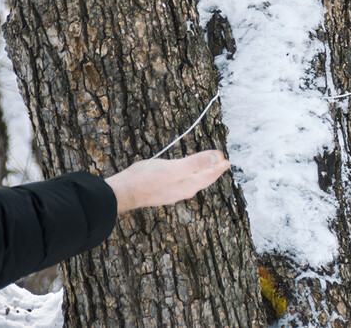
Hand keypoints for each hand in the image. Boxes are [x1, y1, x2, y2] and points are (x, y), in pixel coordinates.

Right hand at [105, 150, 230, 212]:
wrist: (124, 192)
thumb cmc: (148, 179)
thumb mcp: (175, 167)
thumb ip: (196, 163)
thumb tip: (217, 159)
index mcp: (188, 185)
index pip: (209, 175)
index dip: (218, 166)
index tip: (226, 160)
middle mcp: (183, 191)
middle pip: (203, 180)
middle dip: (213, 171)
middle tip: (222, 164)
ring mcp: (172, 192)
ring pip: (193, 183)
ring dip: (202, 174)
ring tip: (207, 170)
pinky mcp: (162, 191)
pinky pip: (183, 183)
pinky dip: (189, 177)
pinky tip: (184, 176)